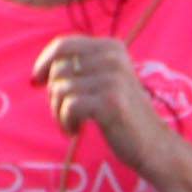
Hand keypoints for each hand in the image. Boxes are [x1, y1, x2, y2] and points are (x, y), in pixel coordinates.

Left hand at [35, 35, 174, 174]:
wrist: (154, 146)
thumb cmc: (123, 116)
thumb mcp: (105, 82)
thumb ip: (80, 69)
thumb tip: (37, 74)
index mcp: (112, 47)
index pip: (63, 46)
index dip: (43, 63)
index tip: (37, 82)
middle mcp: (114, 58)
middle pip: (58, 69)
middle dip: (54, 94)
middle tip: (68, 113)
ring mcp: (113, 79)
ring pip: (60, 89)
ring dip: (59, 112)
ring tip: (73, 124)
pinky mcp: (111, 102)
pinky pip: (69, 106)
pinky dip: (66, 122)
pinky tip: (76, 131)